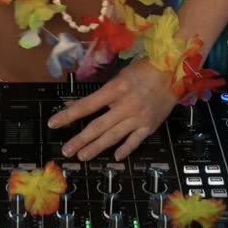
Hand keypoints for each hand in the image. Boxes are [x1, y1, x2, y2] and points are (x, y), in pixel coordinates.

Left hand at [47, 61, 176, 160]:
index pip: (87, 105)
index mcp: (115, 89)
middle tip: (66, 150)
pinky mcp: (149, 126)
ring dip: (96, 148)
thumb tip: (79, 105)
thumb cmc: (144, 70)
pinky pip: (134, 141)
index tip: (53, 123)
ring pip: (113, 137)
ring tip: (82, 156)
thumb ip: (102, 93)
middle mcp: (125, 105)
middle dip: (80, 139)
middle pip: (98, 126)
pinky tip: (115, 157)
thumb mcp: (119, 76)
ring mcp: (138, 118)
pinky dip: (124, 150)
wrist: (173, 71)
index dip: (68, 115)